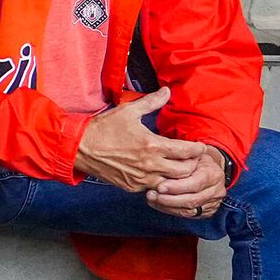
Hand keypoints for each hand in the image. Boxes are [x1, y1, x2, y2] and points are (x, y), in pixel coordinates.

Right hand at [74, 87, 216, 194]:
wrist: (79, 148)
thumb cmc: (103, 128)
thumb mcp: (127, 111)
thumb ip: (151, 102)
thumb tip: (166, 91)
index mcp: (152, 145)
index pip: (187, 152)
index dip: (198, 149)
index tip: (200, 147)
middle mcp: (150, 165)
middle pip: (185, 171)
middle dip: (192, 164)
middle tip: (192, 158)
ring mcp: (142, 179)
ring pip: (172, 183)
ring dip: (177, 176)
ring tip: (177, 167)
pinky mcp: (133, 187)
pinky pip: (154, 188)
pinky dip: (160, 181)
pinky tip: (157, 173)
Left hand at [147, 148, 229, 219]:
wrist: (210, 167)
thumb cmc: (197, 159)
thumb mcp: (191, 154)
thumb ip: (181, 160)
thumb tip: (163, 164)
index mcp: (213, 174)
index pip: (195, 184)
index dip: (177, 187)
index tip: (160, 187)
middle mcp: (216, 190)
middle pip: (192, 200)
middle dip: (169, 200)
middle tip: (151, 195)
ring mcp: (213, 202)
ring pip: (189, 210)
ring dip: (167, 206)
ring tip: (152, 199)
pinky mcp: (207, 211)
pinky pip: (188, 214)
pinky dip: (171, 210)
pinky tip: (158, 204)